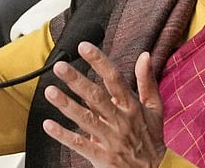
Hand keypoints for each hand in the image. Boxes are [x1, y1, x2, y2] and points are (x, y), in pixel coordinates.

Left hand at [43, 44, 165, 167]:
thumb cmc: (151, 138)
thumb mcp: (155, 109)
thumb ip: (147, 81)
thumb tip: (144, 55)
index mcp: (132, 106)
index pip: (114, 79)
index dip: (99, 62)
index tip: (84, 47)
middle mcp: (120, 120)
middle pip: (96, 97)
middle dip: (77, 81)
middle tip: (60, 67)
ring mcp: (109, 139)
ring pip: (85, 119)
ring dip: (66, 105)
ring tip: (50, 92)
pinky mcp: (101, 156)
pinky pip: (79, 144)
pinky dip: (63, 135)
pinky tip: (49, 125)